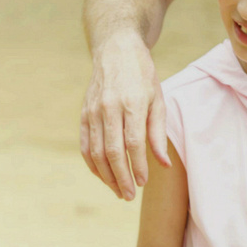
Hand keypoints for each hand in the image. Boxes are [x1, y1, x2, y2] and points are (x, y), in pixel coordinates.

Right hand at [80, 32, 169, 199]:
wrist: (116, 51)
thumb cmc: (142, 76)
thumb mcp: (157, 99)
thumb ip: (158, 133)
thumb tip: (163, 164)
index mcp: (131, 104)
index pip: (133, 143)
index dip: (138, 166)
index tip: (144, 182)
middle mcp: (109, 108)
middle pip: (112, 152)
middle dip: (121, 177)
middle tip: (130, 195)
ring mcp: (92, 112)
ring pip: (96, 152)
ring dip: (106, 176)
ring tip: (118, 190)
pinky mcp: (83, 114)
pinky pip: (85, 145)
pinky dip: (93, 164)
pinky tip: (103, 175)